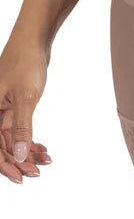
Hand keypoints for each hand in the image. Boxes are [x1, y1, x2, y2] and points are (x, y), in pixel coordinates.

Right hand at [0, 39, 51, 182]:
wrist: (33, 41)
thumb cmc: (26, 64)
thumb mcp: (26, 98)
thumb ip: (22, 128)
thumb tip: (19, 156)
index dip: (6, 166)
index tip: (22, 177)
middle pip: (1, 146)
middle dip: (18, 160)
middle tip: (38, 170)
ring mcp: (1, 110)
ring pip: (11, 138)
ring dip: (26, 151)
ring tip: (45, 160)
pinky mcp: (12, 105)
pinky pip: (17, 128)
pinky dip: (29, 138)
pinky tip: (42, 147)